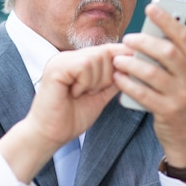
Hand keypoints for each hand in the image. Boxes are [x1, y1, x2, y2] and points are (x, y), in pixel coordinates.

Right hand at [0, 43, 130, 181]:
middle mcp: (69, 57)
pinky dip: (84, 83)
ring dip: (94, 81)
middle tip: (91, 92)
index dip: (120, 57)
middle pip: (104, 53)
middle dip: (106, 76)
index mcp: (78, 61)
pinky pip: (84, 66)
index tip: (134, 63)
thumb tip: (133, 68)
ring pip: (96, 58)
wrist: (50, 135)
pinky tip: (74, 93)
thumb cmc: (71, 118)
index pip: (106, 50)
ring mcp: (61, 60)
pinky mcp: (56, 67)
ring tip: (81, 93)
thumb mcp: (100, 96)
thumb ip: (113, 81)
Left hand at [113, 3, 185, 166]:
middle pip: (167, 52)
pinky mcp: (167, 111)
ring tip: (118, 58)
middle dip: (144, 41)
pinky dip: (129, 84)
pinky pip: (143, 94)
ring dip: (132, 63)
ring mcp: (181, 95)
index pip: (185, 36)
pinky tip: (118, 77)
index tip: (151, 7)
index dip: (167, 20)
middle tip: (128, 37)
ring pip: (153, 73)